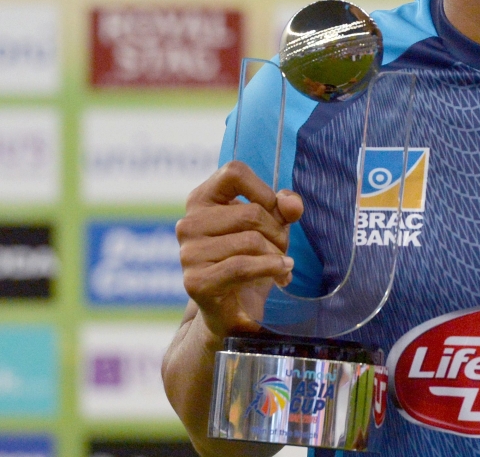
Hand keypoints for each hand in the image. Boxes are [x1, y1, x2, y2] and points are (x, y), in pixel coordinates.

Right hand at [175, 160, 303, 337]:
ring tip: (280, 264)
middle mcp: (189, 223)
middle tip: (282, 249)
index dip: (262, 189)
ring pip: (251, 240)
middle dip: (278, 232)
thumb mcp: (272, 225)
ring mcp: (188, 253)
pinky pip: (243, 266)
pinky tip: (282, 274)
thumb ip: (284, 207)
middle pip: (251, 212)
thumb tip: (291, 204)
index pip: (234, 171)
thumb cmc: (251, 256)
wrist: (233, 309)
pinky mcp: (195, 282)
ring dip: (276, 254)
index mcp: (202, 199)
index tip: (274, 212)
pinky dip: (271, 269)